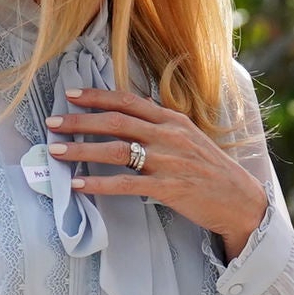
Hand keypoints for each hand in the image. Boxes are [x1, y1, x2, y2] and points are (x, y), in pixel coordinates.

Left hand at [47, 87, 269, 246]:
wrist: (240, 200)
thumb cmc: (211, 171)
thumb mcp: (188, 138)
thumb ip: (160, 128)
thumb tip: (128, 122)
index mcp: (172, 120)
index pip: (128, 101)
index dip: (97, 96)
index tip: (71, 95)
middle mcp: (168, 135)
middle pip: (115, 121)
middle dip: (79, 120)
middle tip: (53, 123)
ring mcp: (167, 161)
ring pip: (116, 150)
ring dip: (82, 149)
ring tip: (57, 152)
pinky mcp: (167, 188)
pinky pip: (125, 184)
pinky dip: (98, 184)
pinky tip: (79, 185)